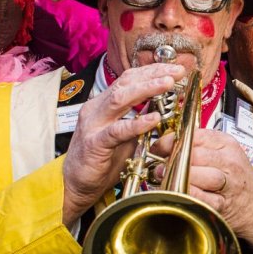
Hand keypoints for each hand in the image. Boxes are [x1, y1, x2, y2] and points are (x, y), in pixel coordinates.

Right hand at [62, 63, 185, 226]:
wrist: (75, 185)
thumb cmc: (102, 159)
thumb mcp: (125, 134)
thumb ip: (140, 118)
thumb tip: (166, 106)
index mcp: (104, 103)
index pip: (129, 78)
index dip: (152, 70)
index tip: (174, 68)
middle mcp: (97, 109)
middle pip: (126, 82)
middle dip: (153, 74)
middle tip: (177, 71)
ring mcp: (94, 125)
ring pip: (120, 99)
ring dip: (147, 89)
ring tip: (168, 84)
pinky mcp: (94, 144)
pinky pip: (117, 131)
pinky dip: (137, 123)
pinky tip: (154, 118)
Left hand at [152, 129, 252, 248]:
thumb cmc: (236, 177)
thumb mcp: (223, 153)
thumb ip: (198, 147)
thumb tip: (164, 146)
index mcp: (227, 143)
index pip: (195, 136)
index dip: (172, 141)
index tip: (159, 148)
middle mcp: (229, 161)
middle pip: (194, 156)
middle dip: (172, 161)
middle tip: (161, 167)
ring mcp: (228, 183)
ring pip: (196, 175)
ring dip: (177, 178)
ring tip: (166, 179)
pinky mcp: (223, 204)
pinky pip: (199, 197)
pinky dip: (186, 195)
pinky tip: (178, 193)